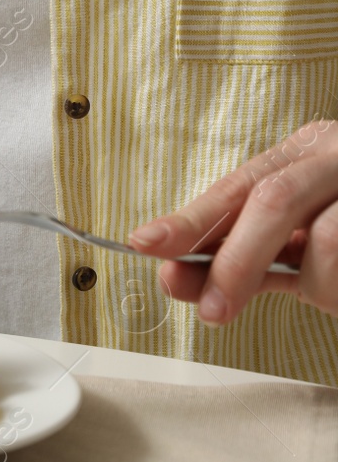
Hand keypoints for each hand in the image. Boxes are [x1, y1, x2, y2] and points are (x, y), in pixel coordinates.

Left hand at [128, 120, 337, 324]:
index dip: (190, 219)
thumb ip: (240, 256)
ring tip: (335, 294)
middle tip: (213, 310)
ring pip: (324, 240)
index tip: (144, 245)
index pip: (236, 186)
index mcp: (309, 151)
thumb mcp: (300, 240)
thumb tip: (172, 277)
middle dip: (235, 262)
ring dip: (318, 285)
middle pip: (270, 201)